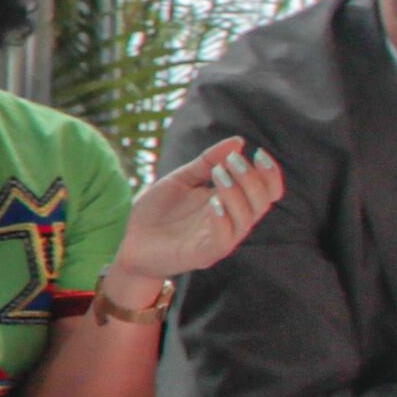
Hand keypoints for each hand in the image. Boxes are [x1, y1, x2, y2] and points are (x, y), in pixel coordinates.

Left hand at [108, 135, 286, 293]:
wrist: (127, 239)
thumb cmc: (156, 210)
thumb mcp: (181, 179)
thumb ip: (207, 162)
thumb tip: (238, 141)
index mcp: (230, 203)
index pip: (266, 191)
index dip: (269, 173)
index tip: (258, 153)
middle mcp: (230, 222)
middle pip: (262, 204)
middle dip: (252, 179)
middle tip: (233, 161)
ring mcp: (219, 240)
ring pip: (245, 220)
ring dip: (236, 194)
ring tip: (218, 174)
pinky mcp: (203, 255)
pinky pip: (224, 240)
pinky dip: (223, 220)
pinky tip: (213, 202)